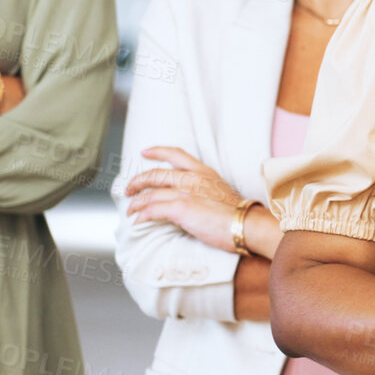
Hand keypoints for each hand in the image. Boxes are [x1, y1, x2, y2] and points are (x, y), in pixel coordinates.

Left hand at [123, 146, 247, 250]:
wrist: (246, 223)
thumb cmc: (238, 213)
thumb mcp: (221, 192)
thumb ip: (204, 190)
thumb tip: (192, 200)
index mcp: (203, 172)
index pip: (176, 154)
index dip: (158, 151)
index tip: (144, 152)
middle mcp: (192, 178)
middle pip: (155, 174)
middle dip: (137, 182)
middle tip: (128, 190)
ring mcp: (185, 192)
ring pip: (150, 194)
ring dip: (136, 203)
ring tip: (130, 211)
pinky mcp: (180, 208)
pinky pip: (152, 209)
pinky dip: (141, 215)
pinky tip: (137, 221)